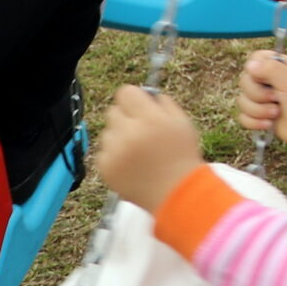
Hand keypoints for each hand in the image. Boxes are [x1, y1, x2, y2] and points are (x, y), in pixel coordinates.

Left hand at [94, 85, 203, 211]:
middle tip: (140, 129)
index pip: (126, 92)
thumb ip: (164, 103)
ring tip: (137, 151)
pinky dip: (114, 155)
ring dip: (119, 136)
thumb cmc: (182, 156)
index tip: (138, 105)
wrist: (175, 193)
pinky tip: (131, 163)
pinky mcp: (105, 167)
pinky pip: (103, 151)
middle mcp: (128, 132)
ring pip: (107, 132)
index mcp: (150, 118)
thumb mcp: (183, 122)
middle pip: (113, 111)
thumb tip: (147, 94)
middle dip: (126, 117)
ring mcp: (114, 151)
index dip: (133, 97)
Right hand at [238, 51, 286, 149]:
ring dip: (259, 110)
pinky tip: (269, 124)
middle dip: (258, 94)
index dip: (256, 68)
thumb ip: (271, 69)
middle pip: (245, 80)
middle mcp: (271, 80)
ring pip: (242, 100)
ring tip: (276, 113)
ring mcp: (264, 99)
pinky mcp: (259, 115)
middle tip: (276, 98)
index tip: (266, 79)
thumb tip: (250, 64)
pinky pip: (243, 117)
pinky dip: (255, 122)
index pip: (257, 58)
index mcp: (282, 67)